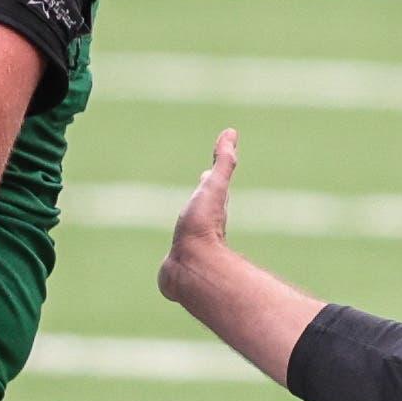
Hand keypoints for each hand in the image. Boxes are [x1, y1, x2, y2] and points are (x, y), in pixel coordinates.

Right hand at [158, 128, 238, 301]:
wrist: (191, 268)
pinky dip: (174, 251)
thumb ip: (224, 162)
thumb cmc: (203, 225)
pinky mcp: (175, 264)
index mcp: (213, 209)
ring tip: (185, 223)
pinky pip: (175, 255)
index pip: (214, 188)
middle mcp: (204, 227)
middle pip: (204, 207)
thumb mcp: (213, 187)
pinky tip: (170, 263)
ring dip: (188, 224)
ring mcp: (190, 246)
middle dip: (203, 195)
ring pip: (189, 230)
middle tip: (203, 184)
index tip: (209, 170)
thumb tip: (232, 132)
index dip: (212, 177)